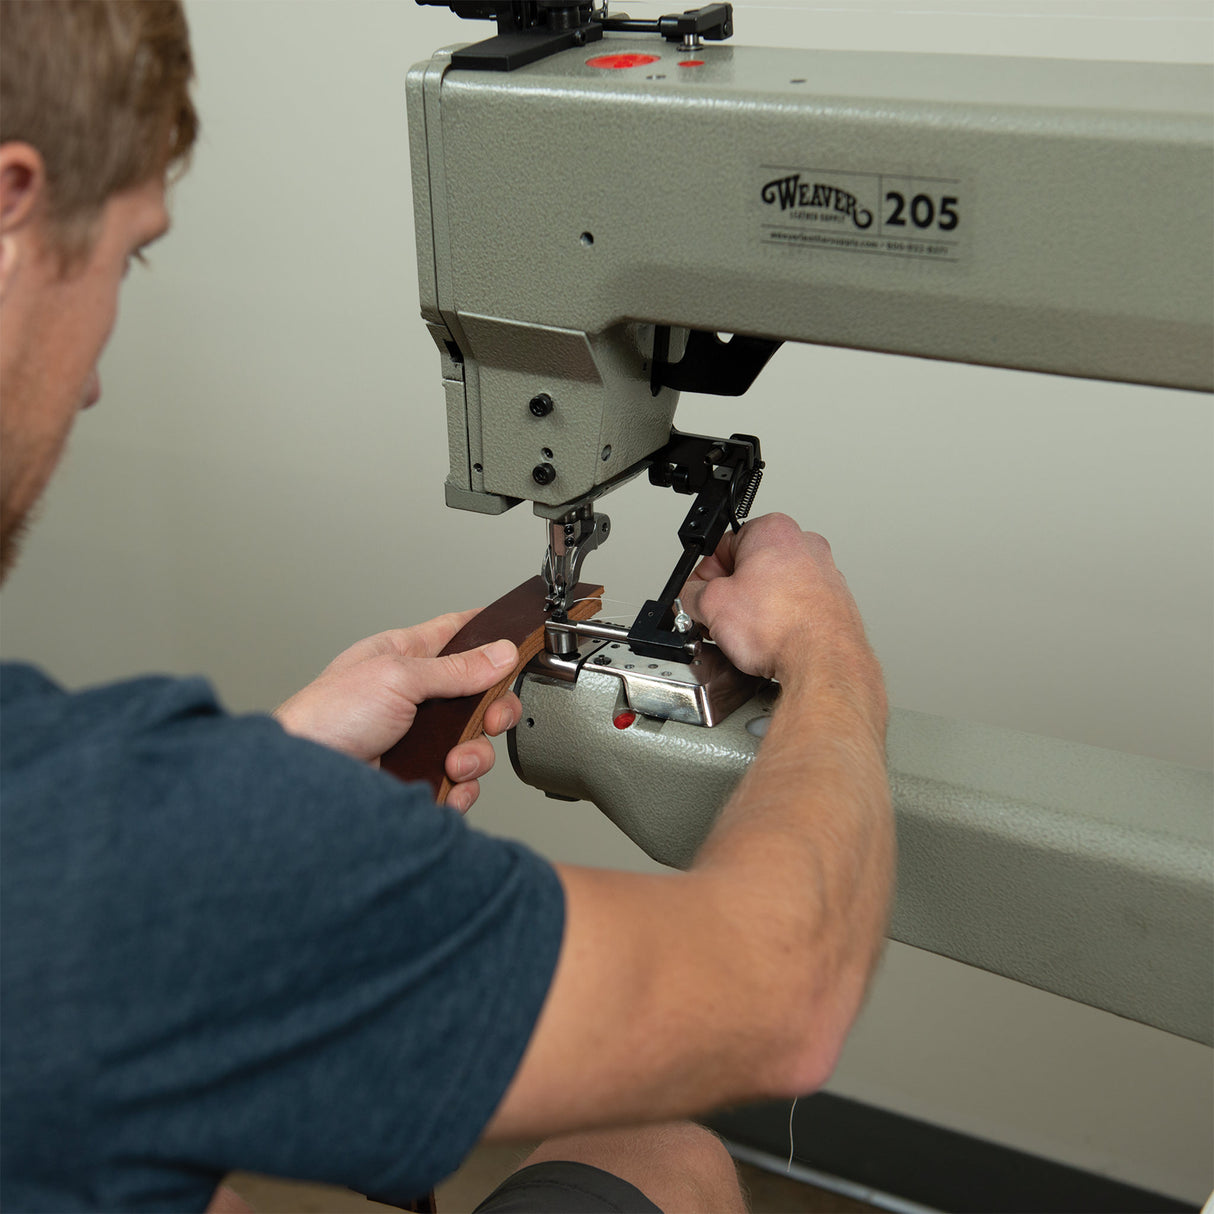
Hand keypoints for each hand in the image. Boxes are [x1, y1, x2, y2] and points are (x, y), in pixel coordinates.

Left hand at [273, 610, 521, 811]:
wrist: (303, 787)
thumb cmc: (326, 718)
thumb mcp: (396, 677)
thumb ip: (455, 668)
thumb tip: (500, 652)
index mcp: (403, 656)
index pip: (457, 632)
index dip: (490, 631)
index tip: (521, 637)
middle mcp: (414, 695)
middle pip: (479, 694)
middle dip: (494, 708)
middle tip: (491, 718)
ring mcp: (417, 738)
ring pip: (475, 741)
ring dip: (474, 755)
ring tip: (452, 762)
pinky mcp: (419, 775)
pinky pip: (461, 781)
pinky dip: (461, 787)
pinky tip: (445, 784)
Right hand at [678, 513, 877, 694]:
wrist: (821, 662)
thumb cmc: (782, 627)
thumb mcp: (712, 605)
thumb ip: (691, 594)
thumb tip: (690, 597)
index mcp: (772, 530)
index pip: (721, 546)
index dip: (704, 574)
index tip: (699, 594)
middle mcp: (804, 544)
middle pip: (749, 566)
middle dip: (730, 593)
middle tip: (718, 618)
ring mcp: (824, 572)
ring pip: (773, 587)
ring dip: (754, 608)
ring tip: (746, 633)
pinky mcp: (834, 601)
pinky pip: (794, 606)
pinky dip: (780, 620)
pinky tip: (770, 640)